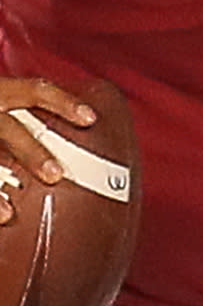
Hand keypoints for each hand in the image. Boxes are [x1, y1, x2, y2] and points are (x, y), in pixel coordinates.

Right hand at [0, 78, 94, 221]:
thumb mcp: (4, 101)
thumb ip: (28, 118)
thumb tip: (75, 145)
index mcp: (0, 92)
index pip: (34, 91)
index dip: (63, 102)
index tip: (90, 119)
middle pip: (8, 129)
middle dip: (31, 153)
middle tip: (56, 175)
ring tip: (11, 213)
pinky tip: (0, 214)